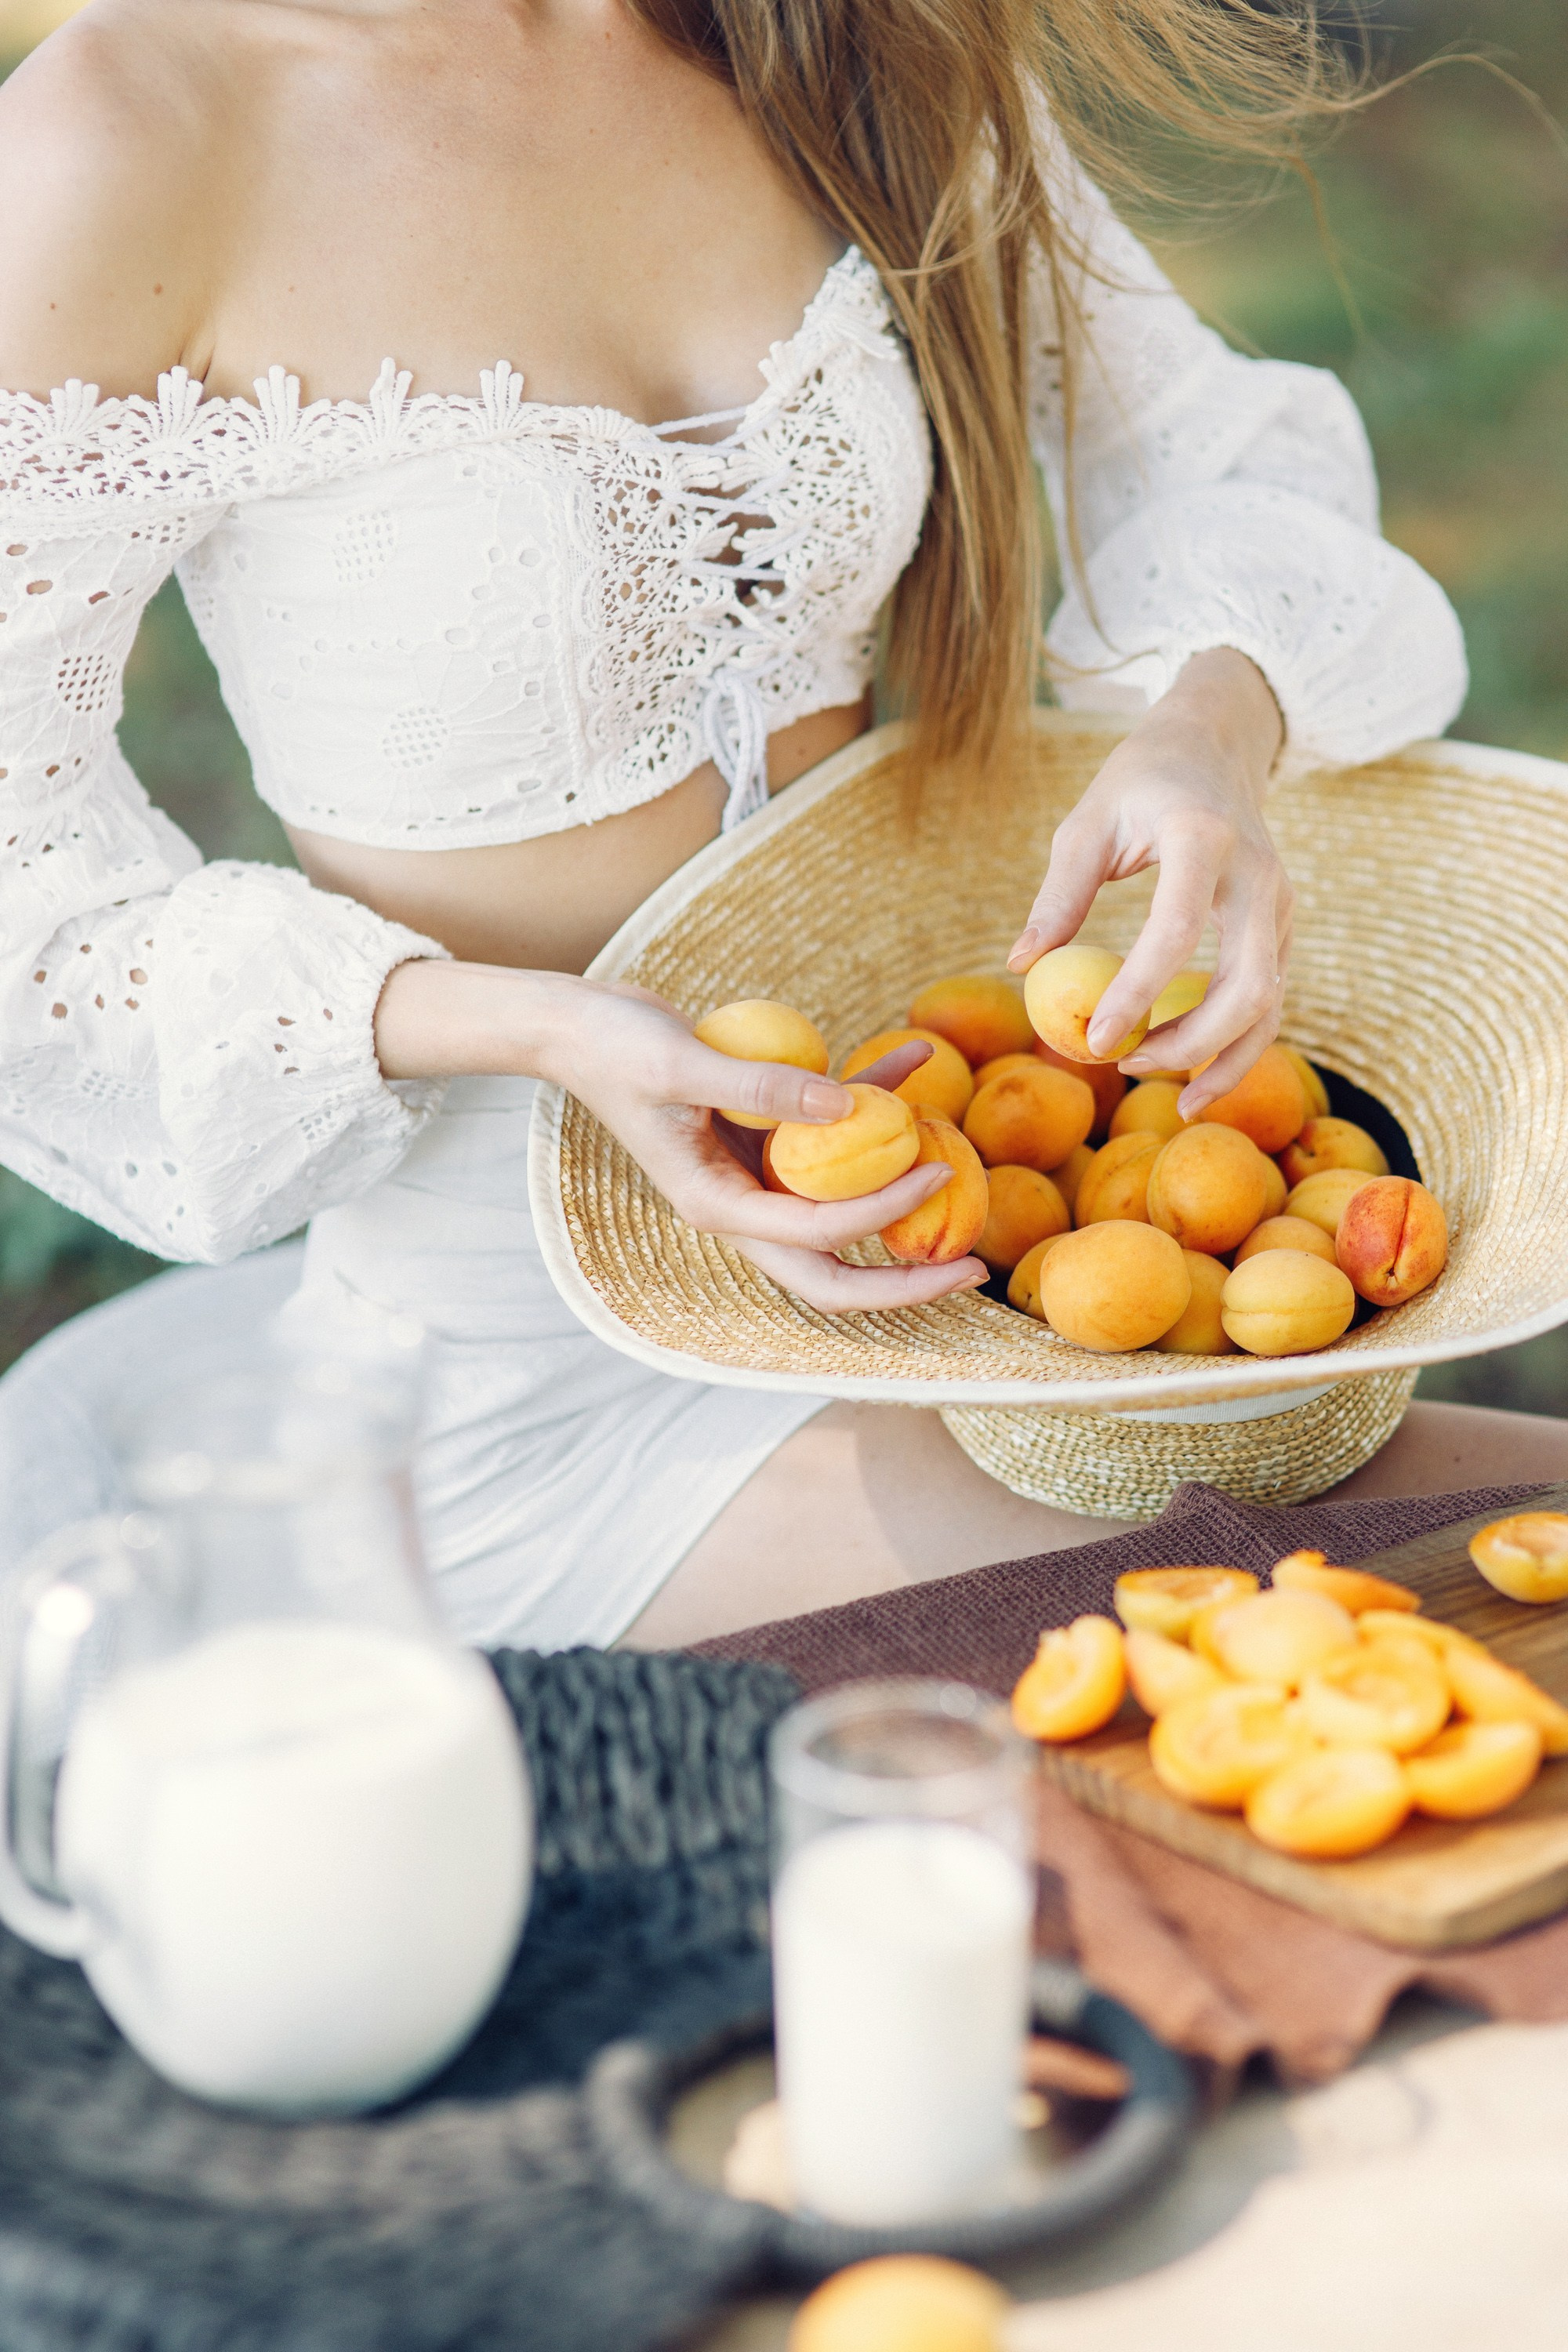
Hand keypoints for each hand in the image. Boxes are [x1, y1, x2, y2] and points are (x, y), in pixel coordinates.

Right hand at [540, 983, 988, 1312]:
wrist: (583, 1026)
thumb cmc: (617, 1047)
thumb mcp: (682, 1063)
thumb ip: (762, 1086)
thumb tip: (850, 1108)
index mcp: (718, 1208)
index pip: (819, 1235)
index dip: (883, 1214)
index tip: (935, 1171)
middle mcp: (741, 1205)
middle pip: (834, 1269)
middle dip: (906, 1281)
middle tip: (975, 1271)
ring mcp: (754, 1176)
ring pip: (841, 1212)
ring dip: (899, 1197)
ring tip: (964, 1176)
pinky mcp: (763, 1138)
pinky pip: (829, 1135)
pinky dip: (871, 1102)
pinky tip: (915, 1063)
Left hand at [1006, 649, 1289, 1116]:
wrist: (1215, 744)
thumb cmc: (1140, 781)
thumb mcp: (1088, 823)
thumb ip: (1059, 895)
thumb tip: (1020, 966)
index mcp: (1204, 838)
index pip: (1176, 931)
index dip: (1137, 993)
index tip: (1093, 1039)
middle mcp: (1257, 874)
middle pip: (1245, 984)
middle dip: (1190, 1042)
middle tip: (1125, 1064)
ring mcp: (1280, 902)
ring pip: (1270, 1002)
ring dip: (1222, 1057)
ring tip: (1167, 1093)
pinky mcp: (1283, 925)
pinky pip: (1271, 997)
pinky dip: (1237, 1043)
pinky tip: (1193, 1071)